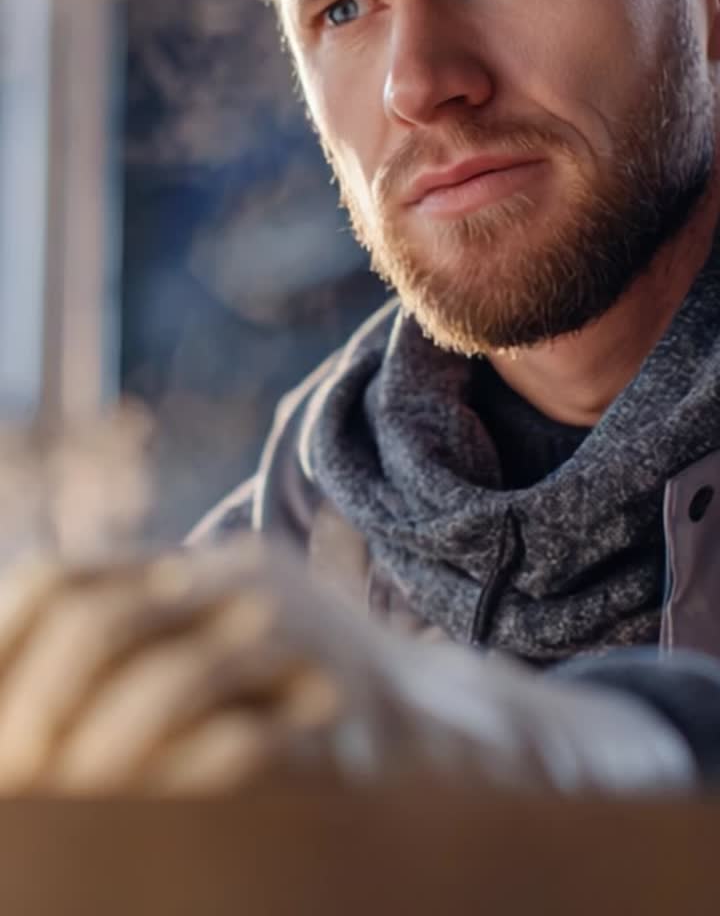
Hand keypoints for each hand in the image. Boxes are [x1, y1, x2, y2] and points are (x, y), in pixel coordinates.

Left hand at [0, 539, 694, 795]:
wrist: (452, 729)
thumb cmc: (310, 701)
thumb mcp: (227, 650)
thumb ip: (146, 648)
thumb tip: (20, 703)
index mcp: (205, 573)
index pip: (64, 582)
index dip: (2, 644)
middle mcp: (249, 593)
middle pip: (103, 627)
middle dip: (33, 715)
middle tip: (12, 786)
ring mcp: (303, 650)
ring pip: (167, 688)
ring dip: (95, 766)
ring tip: (63, 817)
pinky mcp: (346, 724)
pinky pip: (243, 754)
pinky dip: (177, 795)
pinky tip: (150, 834)